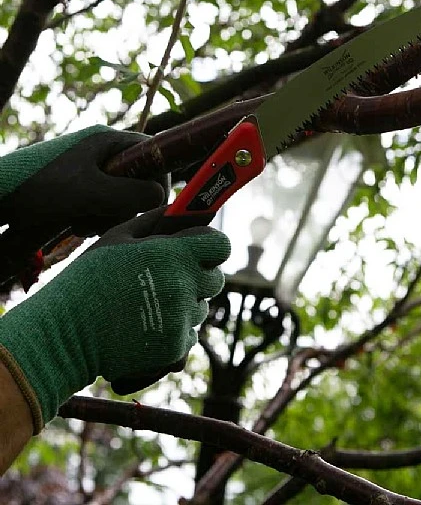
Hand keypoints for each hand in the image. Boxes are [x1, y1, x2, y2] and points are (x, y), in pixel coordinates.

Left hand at [0, 125, 166, 238]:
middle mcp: (102, 150)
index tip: (152, 202)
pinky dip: (95, 217)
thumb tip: (160, 196)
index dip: (160, 177)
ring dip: (108, 215)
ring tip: (82, 223)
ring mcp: (90, 168)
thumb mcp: (90, 192)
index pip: (154, 151)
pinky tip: (76, 223)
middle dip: (126, 204)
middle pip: (139, 178)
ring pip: (121, 194)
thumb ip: (131, 193)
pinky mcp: (79, 185)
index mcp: (108, 139)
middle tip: (105, 218)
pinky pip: (103, 201)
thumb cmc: (39, 189)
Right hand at [0, 209, 229, 432]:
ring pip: (200, 308)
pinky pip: (189, 334)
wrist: (65, 333)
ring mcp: (181, 319)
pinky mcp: (175, 347)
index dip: (211, 245)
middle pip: (215, 279)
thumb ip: (154, 220)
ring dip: (184, 304)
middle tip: (167, 278)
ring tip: (149, 304)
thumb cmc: (89, 278)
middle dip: (197, 275)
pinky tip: (147, 326)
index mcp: (174, 255)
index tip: (197, 249)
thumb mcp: (117, 237)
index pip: (221, 245)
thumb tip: (178, 208)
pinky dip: (174, 331)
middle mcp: (184, 286)